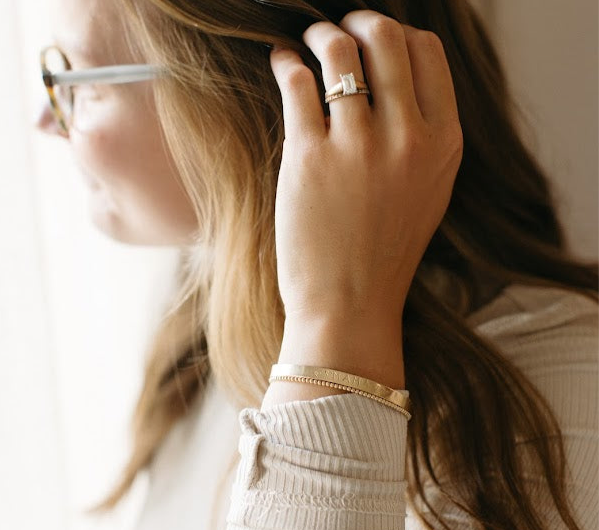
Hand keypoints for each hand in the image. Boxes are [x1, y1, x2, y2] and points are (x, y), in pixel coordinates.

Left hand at [269, 10, 463, 323]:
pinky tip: (281, 65)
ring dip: (319, 35)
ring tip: (306, 44)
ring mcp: (359, 146)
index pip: (428, 53)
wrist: (350, 305)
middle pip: (387, 37)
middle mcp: (408, 138)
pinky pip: (296, 82)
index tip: (376, 38)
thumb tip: (394, 82)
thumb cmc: (384, 255)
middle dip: (360, 21)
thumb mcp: (427, 194)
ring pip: (340, 50)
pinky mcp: (310, 158)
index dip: (398, 33)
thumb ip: (422, 138)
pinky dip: (285, 62)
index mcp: (443, 145)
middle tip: (339, 28)